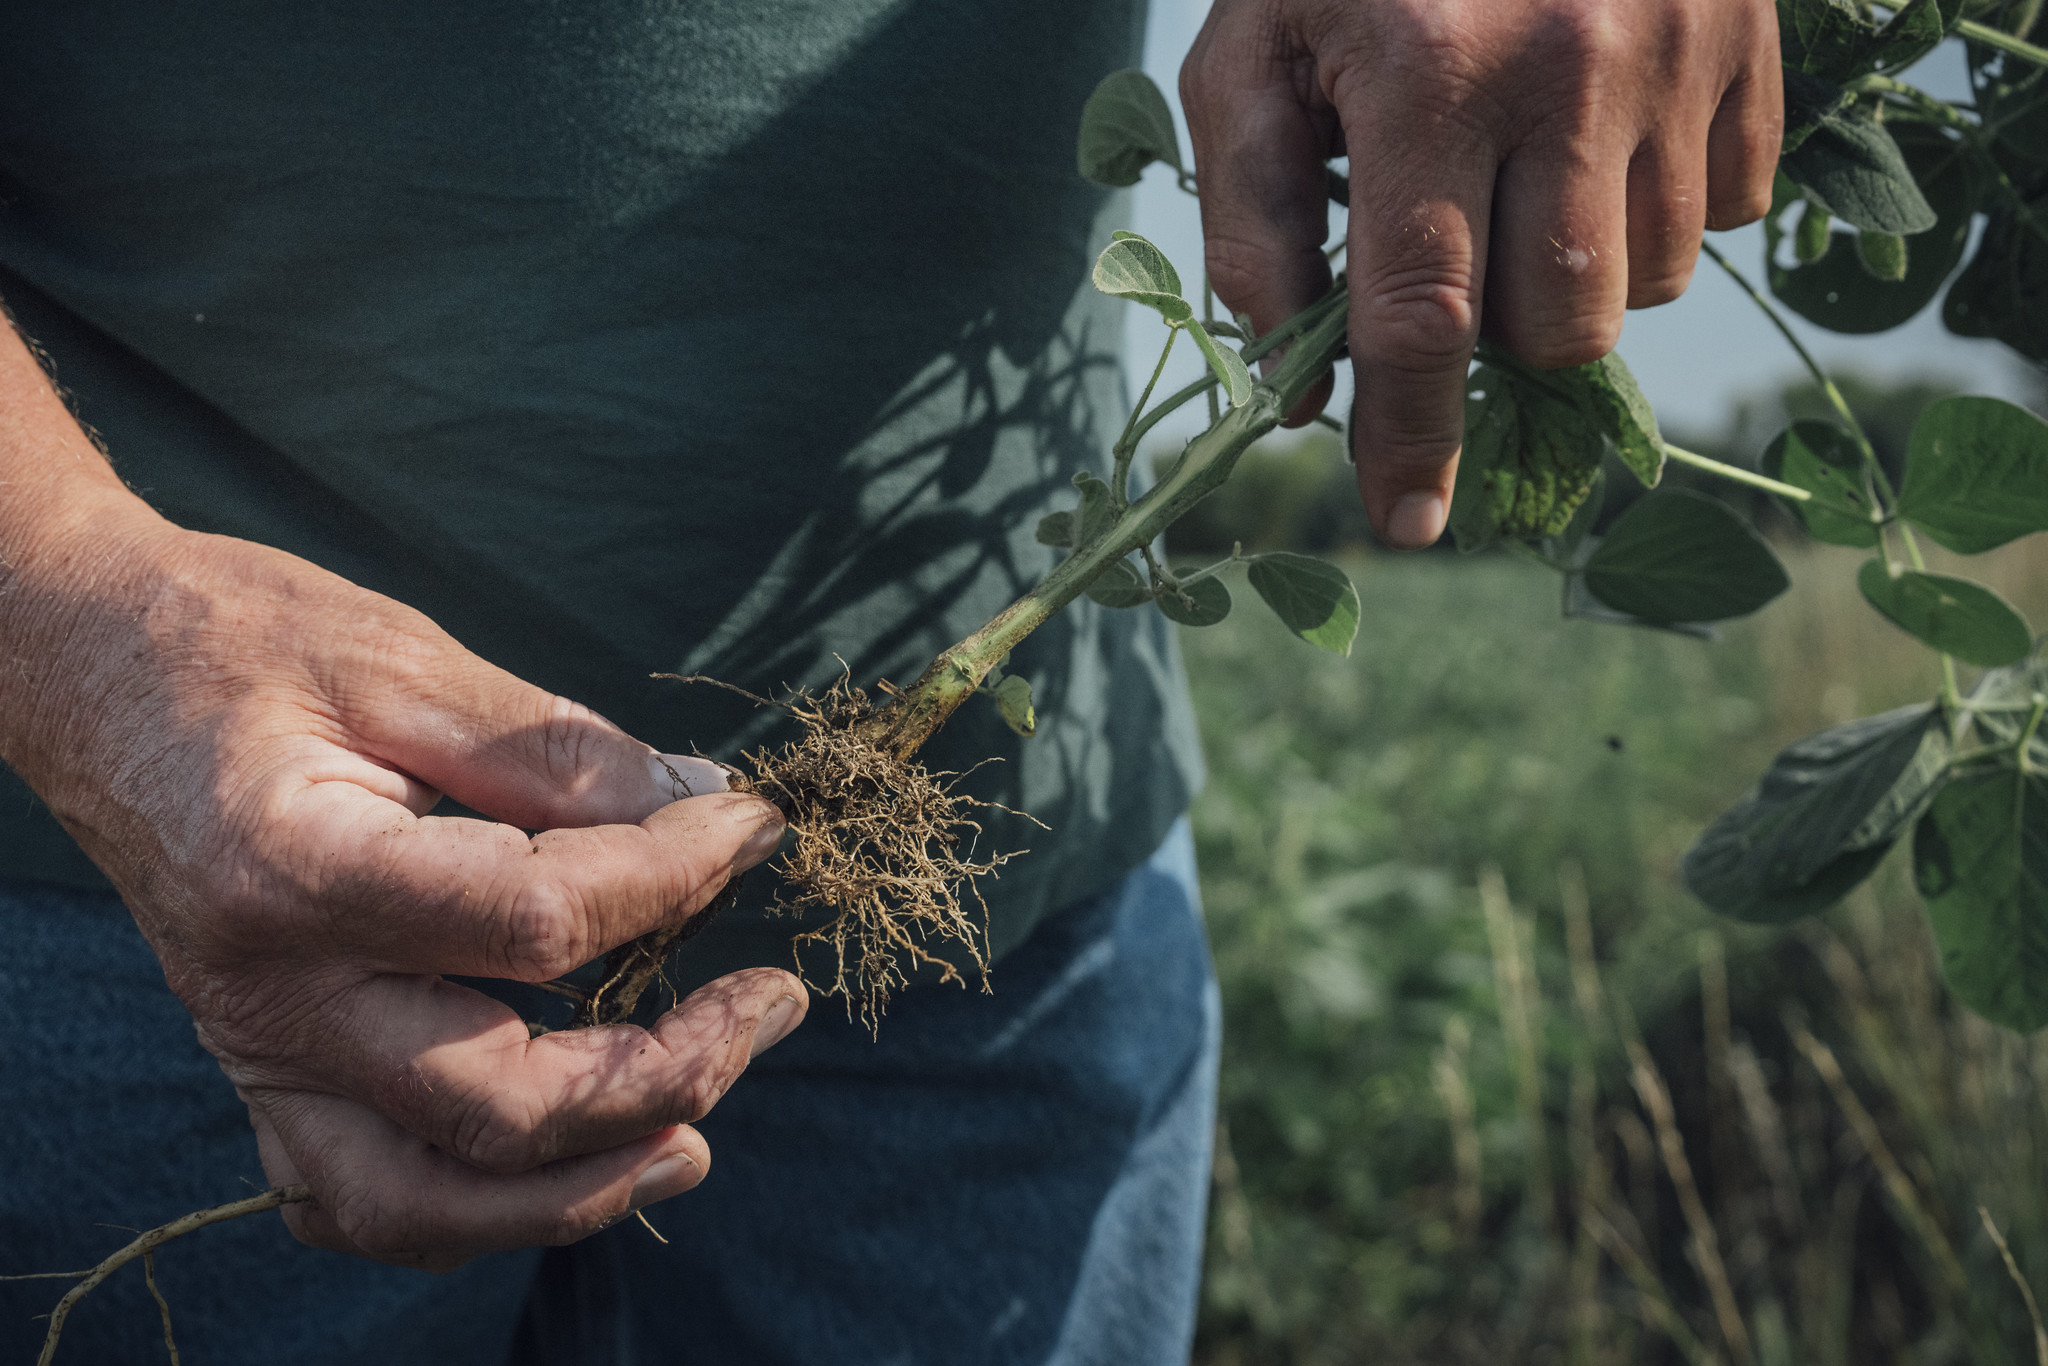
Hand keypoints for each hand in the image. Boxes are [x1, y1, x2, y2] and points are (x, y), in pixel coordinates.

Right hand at [0, 494, 800, 1270]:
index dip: (673, 877)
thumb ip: (557, 751)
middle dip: (665, 1071)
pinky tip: (563, 1171)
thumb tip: (702, 806)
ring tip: (698, 1139)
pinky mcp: (262, 1071)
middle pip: (495, 1105)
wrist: (88, 666)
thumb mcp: (408, 661)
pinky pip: (360, 1197)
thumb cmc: (243, 642)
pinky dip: (469, 1211)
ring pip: (420, 1203)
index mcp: (299, 871)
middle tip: (769, 1004)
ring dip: (577, 1192)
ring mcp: (257, 1053)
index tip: (750, 826)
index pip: (537, 924)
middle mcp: (271, 994)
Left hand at [1182, 0, 1782, 546]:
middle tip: (1456, 264)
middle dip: (1496, 342)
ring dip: (1575, 279)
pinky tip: (1598, 141)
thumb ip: (1250, 221)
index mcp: (1429, 76)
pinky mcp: (1750, 41)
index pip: (1422, 318)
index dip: (1408, 439)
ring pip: (1646, 284)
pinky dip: (1658, 212)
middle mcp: (1572, 70)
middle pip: (1555, 325)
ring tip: (1521, 182)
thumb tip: (1297, 389)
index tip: (1406, 524)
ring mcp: (1680, 53)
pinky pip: (1725, 211)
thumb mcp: (1250, 53)